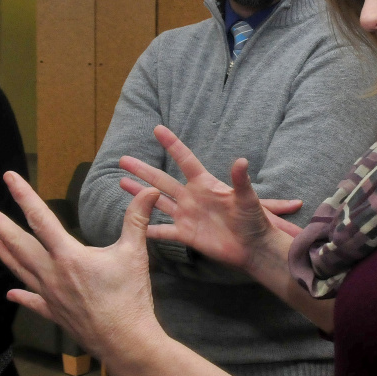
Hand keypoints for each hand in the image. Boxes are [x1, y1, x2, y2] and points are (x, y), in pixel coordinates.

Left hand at [0, 172, 164, 364]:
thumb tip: (151, 190)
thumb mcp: (135, 253)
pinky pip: (33, 301)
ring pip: (19, 269)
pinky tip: (10, 293)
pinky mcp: (55, 313)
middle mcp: (53, 274)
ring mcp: (51, 296)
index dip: (24, 196)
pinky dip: (21, 295)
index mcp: (69, 256)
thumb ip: (138, 219)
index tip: (9, 178)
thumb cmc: (130, 298)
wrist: (126, 342)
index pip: (41, 219)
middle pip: (18, 244)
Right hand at [118, 125, 297, 270]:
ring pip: (157, 202)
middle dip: (143, 170)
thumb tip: (242, 160)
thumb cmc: (254, 219)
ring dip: (140, 194)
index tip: (157, 129)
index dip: (172, 144)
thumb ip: (241, 181)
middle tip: (123, 159)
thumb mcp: (248, 198)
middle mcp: (191, 197)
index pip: (185, 159)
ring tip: (122, 182)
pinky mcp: (186, 235)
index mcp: (205, 183)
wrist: (254, 246)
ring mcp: (187, 216)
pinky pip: (163, 231)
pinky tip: (133, 226)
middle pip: (162, 180)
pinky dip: (148, 230)